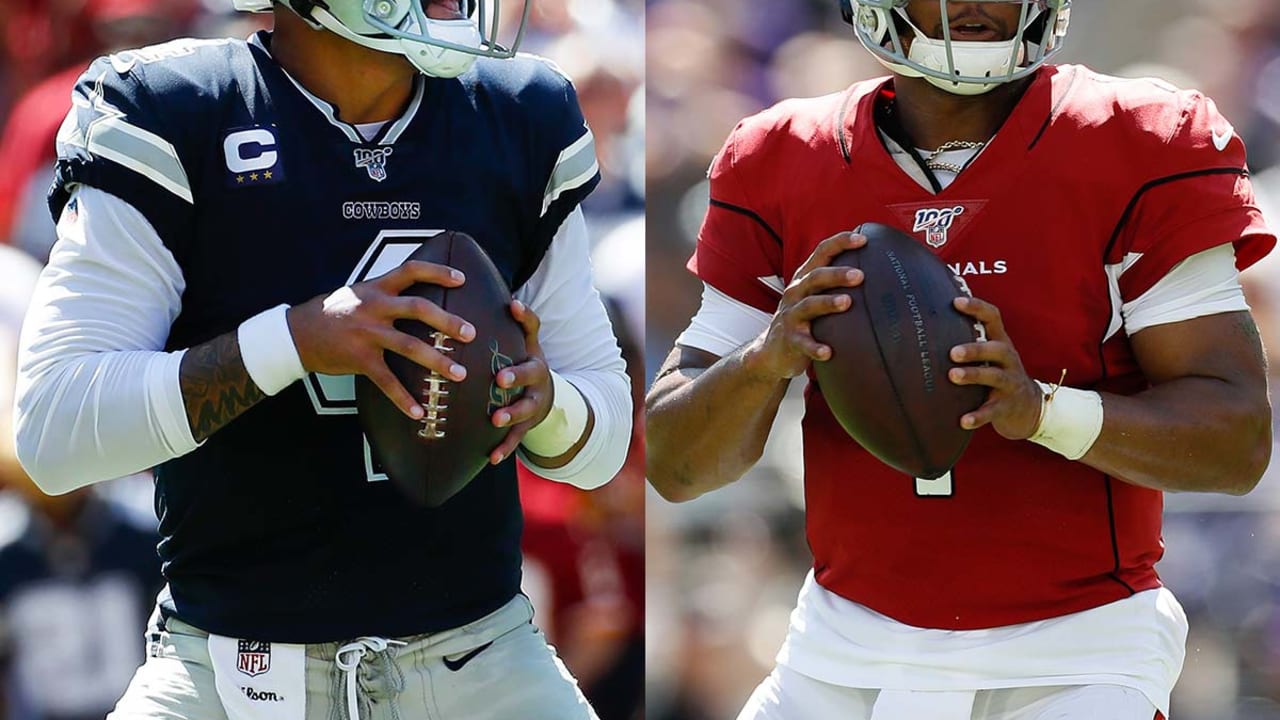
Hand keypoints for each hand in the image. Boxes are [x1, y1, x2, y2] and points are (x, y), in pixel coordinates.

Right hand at [287, 261, 475, 419]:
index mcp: (376, 288)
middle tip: (471, 334)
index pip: (411, 271)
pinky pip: (387, 381)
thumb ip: (385, 293)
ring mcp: (366, 333)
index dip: (438, 272)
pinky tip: (419, 411)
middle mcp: (374, 307)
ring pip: (409, 346)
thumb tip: (417, 296)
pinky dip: (404, 398)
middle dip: (448, 321)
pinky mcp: (359, 359)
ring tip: (460, 374)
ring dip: (437, 361)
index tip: (463, 279)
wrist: (295, 333)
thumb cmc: (332, 312)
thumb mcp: (358, 293)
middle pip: (418, 308)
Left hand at [488, 300, 552, 464]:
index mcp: (532, 351)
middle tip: (500, 378)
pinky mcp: (527, 425)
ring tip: (496, 419)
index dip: (524, 316)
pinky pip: (516, 438)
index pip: (532, 329)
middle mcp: (537, 376)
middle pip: (531, 373)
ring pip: (525, 408)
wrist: (545, 397)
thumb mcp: (524, 342)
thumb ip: (516, 321)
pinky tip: (491, 458)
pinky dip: (504, 448)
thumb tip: (503, 295)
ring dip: (511, 413)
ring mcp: (534, 402)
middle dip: (516, 375)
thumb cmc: (523, 363)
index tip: (512, 305)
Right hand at [747, 231, 865, 380]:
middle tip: (860, 275)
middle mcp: (796, 292)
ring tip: (847, 302)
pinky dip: (815, 347)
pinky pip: (803, 343)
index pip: (821, 253)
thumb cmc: (803, 319)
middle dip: (837, 274)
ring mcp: (791, 316)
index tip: (862, 239)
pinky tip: (828, 352)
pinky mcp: (790, 339)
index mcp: (805, 278)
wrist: (772, 351)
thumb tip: (878, 271)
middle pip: (816, 277)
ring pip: (809, 305)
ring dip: (828, 303)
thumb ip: (835, 283)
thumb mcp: (814, 296)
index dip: (840, 243)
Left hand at [947, 296, 1042, 438]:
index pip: (993, 318)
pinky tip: (963, 420)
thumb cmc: (998, 375)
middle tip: (952, 352)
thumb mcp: (990, 356)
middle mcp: (1008, 360)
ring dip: (974, 375)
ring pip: (994, 377)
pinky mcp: (1007, 406)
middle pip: (997, 349)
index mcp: (1000, 343)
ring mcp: (1009, 383)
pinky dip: (978, 416)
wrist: (1029, 408)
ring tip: (953, 376)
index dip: (977, 308)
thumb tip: (929, 324)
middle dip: (975, 349)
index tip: (956, 302)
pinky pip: (992, 411)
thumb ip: (971, 341)